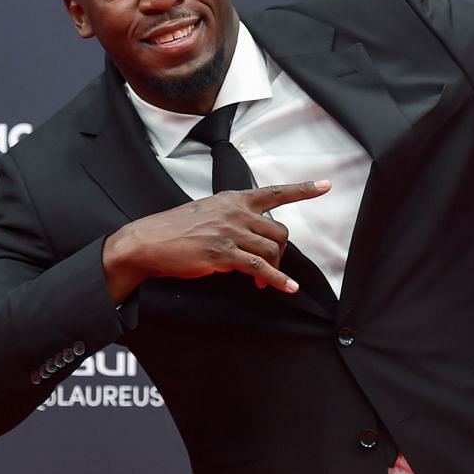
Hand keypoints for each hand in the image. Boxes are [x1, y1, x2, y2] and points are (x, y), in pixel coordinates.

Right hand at [101, 181, 330, 300]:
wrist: (147, 242)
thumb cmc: (175, 230)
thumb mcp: (208, 214)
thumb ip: (233, 221)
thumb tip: (251, 240)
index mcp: (233, 199)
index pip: (275, 192)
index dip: (304, 188)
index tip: (326, 184)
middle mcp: (235, 211)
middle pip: (279, 230)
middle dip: (280, 252)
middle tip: (270, 267)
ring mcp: (229, 231)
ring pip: (271, 249)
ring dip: (274, 269)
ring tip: (264, 281)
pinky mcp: (222, 253)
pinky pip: (259, 267)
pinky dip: (277, 279)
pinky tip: (285, 288)